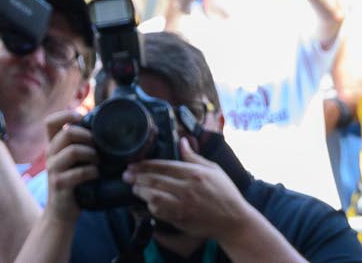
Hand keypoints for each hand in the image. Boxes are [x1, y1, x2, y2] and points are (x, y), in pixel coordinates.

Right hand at [43, 109, 96, 222]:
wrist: (61, 213)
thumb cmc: (72, 184)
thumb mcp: (71, 162)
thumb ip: (79, 146)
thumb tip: (103, 130)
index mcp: (52, 146)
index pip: (50, 122)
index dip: (66, 115)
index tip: (81, 118)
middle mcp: (50, 155)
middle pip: (67, 133)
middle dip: (87, 136)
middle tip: (98, 145)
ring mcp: (53, 169)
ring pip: (73, 151)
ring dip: (91, 154)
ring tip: (99, 161)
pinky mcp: (60, 184)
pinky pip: (79, 172)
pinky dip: (92, 172)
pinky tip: (96, 174)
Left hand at [126, 141, 260, 243]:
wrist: (235, 222)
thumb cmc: (225, 193)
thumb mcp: (213, 170)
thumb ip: (194, 156)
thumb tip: (182, 140)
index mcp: (195, 174)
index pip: (163, 166)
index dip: (145, 165)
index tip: (133, 164)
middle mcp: (188, 189)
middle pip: (155, 180)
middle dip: (137, 177)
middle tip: (126, 175)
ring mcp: (184, 206)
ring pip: (154, 197)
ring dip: (141, 192)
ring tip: (134, 187)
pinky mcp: (182, 219)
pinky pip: (160, 212)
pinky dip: (151, 206)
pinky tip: (148, 202)